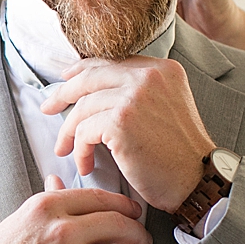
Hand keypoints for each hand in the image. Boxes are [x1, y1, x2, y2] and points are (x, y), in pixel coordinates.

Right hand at [0, 176, 151, 243]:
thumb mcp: (17, 222)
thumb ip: (45, 203)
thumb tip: (58, 182)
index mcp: (47, 208)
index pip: (100, 198)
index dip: (125, 206)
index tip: (133, 213)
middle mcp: (61, 232)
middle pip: (120, 225)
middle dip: (139, 234)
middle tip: (143, 241)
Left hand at [41, 57, 215, 211]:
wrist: (198, 181)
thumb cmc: (180, 155)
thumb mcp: (168, 109)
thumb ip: (140, 93)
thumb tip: (95, 91)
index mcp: (162, 69)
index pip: (111, 63)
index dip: (83, 71)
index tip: (65, 81)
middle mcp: (149, 76)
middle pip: (91, 78)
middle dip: (63, 94)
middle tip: (46, 108)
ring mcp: (135, 96)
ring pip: (83, 107)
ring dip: (70, 132)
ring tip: (66, 150)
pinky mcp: (121, 121)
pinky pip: (85, 131)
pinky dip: (80, 149)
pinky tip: (84, 163)